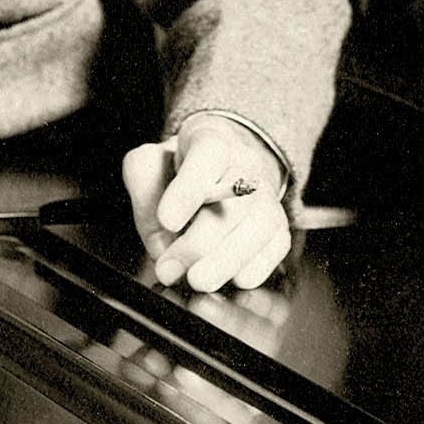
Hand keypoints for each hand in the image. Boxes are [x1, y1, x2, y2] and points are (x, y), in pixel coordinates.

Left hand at [121, 115, 292, 292]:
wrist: (223, 168)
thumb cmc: (180, 170)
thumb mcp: (149, 163)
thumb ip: (144, 191)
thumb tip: (161, 240)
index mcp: (211, 142)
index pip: (208, 156)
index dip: (188, 190)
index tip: (167, 221)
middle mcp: (246, 167)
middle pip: (234, 203)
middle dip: (200, 243)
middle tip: (168, 269)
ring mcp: (267, 196)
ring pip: (260, 226)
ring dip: (226, 261)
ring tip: (196, 281)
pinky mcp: (279, 226)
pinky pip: (275, 248)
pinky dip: (254, 268)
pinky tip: (231, 279)